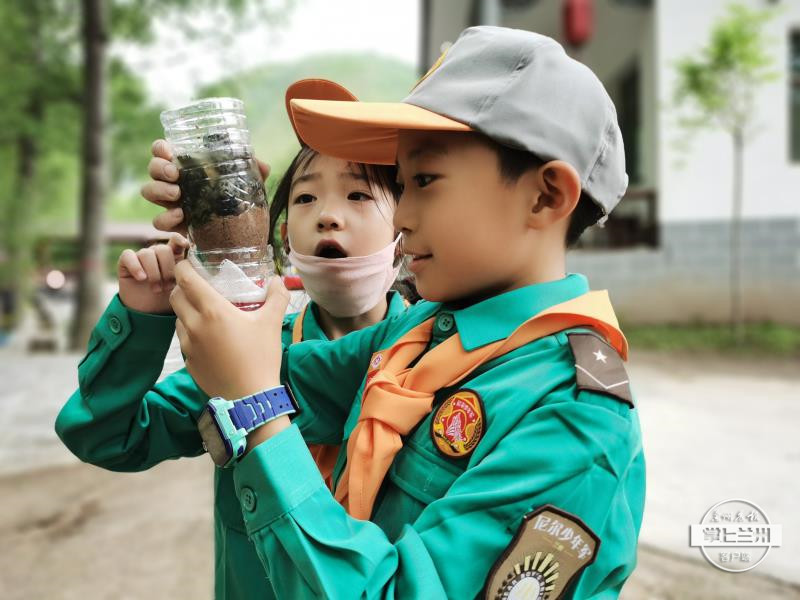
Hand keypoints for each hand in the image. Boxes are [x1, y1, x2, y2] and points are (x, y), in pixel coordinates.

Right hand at [118, 233, 189, 313]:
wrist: (149, 312)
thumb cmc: (169, 299)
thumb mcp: (182, 287)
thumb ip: (188, 274)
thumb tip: (197, 268)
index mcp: (173, 255)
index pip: (175, 240)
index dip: (180, 240)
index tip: (186, 245)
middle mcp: (157, 253)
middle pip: (162, 249)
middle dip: (167, 269)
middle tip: (169, 286)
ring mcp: (141, 256)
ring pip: (147, 253)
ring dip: (153, 273)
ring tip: (157, 289)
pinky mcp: (126, 262)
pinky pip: (128, 256)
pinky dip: (136, 267)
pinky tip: (142, 278)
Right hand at [141, 139, 271, 234]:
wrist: (239, 234)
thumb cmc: (237, 201)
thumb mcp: (247, 184)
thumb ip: (254, 172)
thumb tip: (262, 165)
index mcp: (187, 167)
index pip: (163, 150)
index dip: (160, 148)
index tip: (170, 152)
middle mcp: (174, 182)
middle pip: (153, 168)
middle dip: (159, 168)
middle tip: (176, 174)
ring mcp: (170, 203)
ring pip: (148, 191)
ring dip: (159, 191)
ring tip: (178, 195)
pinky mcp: (173, 224)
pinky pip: (158, 221)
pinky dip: (166, 218)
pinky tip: (182, 216)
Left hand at [170, 260, 288, 399]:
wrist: (250, 397)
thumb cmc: (261, 357)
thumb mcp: (272, 323)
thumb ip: (276, 296)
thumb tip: (278, 280)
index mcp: (213, 310)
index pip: (185, 279)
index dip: (184, 267)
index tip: (190, 264)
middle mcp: (195, 325)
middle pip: (175, 296)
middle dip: (183, 288)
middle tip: (198, 287)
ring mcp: (188, 345)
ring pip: (177, 318)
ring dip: (186, 311)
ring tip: (205, 314)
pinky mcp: (188, 361)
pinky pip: (183, 340)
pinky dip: (190, 333)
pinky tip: (208, 338)